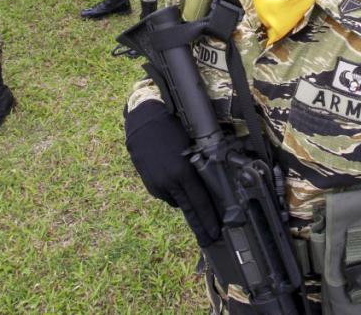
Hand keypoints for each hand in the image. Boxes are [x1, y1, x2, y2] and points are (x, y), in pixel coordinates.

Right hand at [125, 101, 220, 245]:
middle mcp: (170, 182)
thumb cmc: (173, 128)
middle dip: (200, 226)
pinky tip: (175, 180)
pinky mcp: (149, 184)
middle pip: (189, 210)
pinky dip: (173, 192)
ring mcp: (157, 184)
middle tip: (209, 240)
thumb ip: (199, 168)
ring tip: (192, 196)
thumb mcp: (192, 146)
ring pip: (177, 201)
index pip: (200, 202)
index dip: (209, 219)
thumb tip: (209, 186)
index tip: (216, 233)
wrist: (144, 122)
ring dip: (185, 201)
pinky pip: (166, 194)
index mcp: (184, 172)